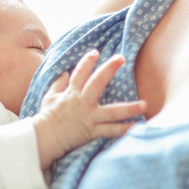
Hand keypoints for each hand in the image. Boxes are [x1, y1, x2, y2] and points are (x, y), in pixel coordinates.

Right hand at [33, 49, 146, 168]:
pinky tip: (136, 128)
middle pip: (97, 82)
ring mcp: (89, 117)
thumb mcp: (48, 97)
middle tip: (121, 58)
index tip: (96, 52)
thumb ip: (57, 84)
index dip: (87, 61)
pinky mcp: (91, 131)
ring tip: (144, 104)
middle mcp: (82, 102)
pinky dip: (123, 130)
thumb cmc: (46, 118)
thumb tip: (64, 73)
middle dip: (109, 69)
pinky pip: (110, 131)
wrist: (43, 137)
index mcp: (71, 93)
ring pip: (112, 111)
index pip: (80, 73)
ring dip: (129, 108)